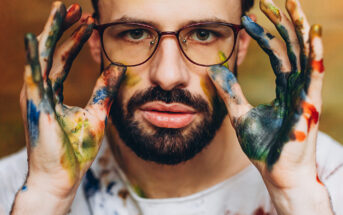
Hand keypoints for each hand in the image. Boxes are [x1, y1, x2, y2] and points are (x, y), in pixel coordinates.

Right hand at [20, 2, 124, 195]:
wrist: (62, 176)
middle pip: (51, 51)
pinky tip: (36, 36)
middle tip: (76, 8)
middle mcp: (42, 90)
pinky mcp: (34, 106)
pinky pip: (33, 76)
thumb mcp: (97, 113)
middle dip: (63, 28)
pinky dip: (33, 56)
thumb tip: (119, 68)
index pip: (63, 59)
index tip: (90, 24)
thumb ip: (105, 90)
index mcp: (54, 92)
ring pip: (43, 56)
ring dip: (54, 33)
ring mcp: (35, 96)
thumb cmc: (76, 149)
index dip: (75, 40)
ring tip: (65, 9)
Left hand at [209, 0, 323, 192]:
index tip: (248, 19)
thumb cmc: (264, 147)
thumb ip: (230, 92)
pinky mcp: (309, 106)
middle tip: (272, 0)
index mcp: (284, 88)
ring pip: (305, 55)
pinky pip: (314, 75)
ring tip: (293, 5)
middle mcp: (297, 86)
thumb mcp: (240, 114)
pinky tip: (312, 33)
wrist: (277, 173)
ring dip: (299, 30)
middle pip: (292, 47)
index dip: (264, 34)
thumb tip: (213, 72)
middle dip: (283, 22)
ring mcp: (305, 94)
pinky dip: (315, 54)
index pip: (276, 53)